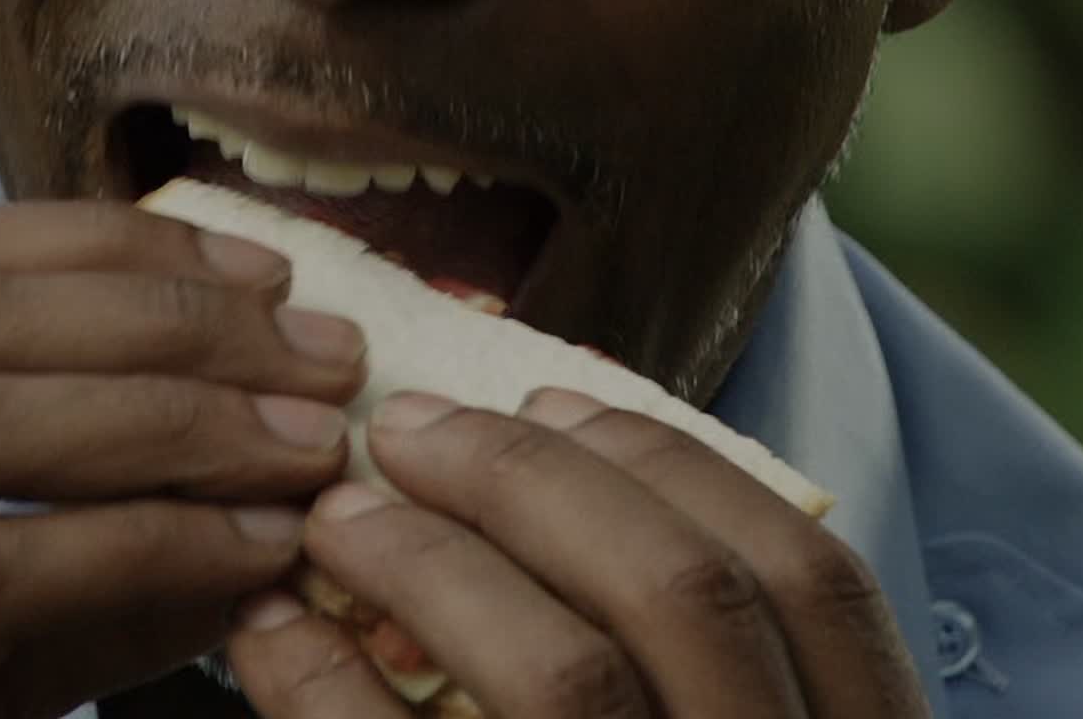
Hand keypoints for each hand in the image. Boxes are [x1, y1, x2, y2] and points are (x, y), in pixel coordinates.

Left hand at [222, 387, 926, 717]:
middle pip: (683, 596)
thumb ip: (686, 672)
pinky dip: (328, 685)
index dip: (677, 471)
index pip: (811, 582)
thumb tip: (549, 468)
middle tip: (410, 428)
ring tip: (340, 518)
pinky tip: (271, 639)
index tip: (556, 397)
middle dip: (535, 481)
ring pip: (566, 675)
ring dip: (434, 563)